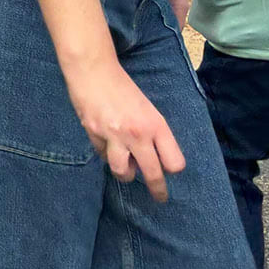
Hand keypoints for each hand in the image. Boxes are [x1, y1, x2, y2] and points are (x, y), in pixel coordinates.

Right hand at [66, 59, 184, 202]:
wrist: (94, 71)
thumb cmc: (123, 87)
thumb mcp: (146, 108)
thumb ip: (151, 132)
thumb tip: (153, 155)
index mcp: (156, 125)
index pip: (174, 161)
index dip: (172, 168)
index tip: (169, 170)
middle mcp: (138, 134)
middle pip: (153, 173)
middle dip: (157, 190)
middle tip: (160, 197)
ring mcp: (115, 136)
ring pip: (123, 171)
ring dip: (125, 174)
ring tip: (126, 170)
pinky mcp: (94, 135)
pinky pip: (103, 155)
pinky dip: (107, 154)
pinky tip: (107, 144)